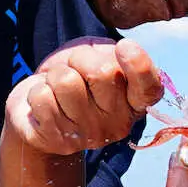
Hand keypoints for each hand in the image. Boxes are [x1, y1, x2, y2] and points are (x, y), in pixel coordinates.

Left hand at [5, 38, 163, 155]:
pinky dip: (38, 91)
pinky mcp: (58, 140)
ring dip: (55, 75)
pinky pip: (42, 97)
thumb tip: (101, 70)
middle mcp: (119, 123)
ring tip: (58, 86)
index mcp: (136, 102)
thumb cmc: (75, 75)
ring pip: (66, 82)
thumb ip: (107, 55)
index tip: (123, 46)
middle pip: (103, 72)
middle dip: (80, 58)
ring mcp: (89, 135)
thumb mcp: (97, 56)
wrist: (39, 107)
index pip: (149, 88)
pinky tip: (45, 102)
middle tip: (74, 68)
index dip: (139, 65)